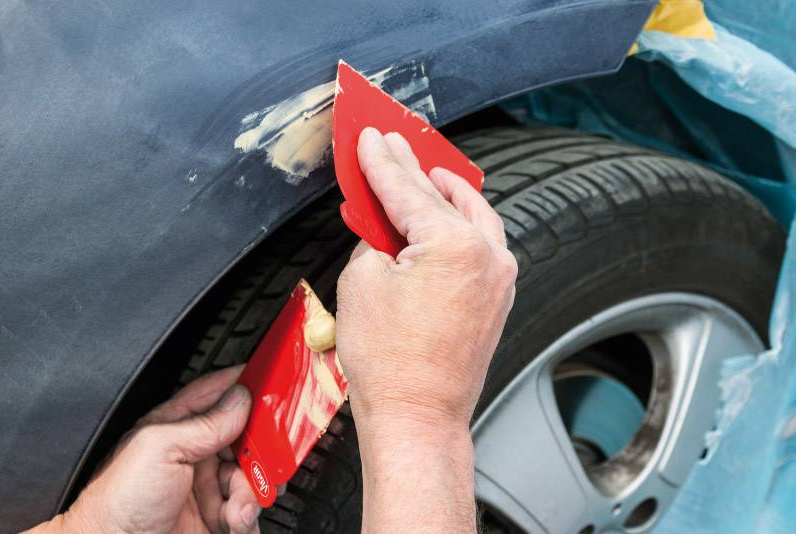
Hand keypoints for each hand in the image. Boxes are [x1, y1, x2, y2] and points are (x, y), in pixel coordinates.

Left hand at [31, 366, 259, 533]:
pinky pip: (247, 509)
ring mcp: (205, 487)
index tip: (268, 382)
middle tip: (263, 456)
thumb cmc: (117, 503)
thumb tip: (240, 398)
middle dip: (256, 448)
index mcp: (175, 428)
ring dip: (250, 491)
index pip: (214, 394)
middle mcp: (193, 454)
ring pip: (249, 475)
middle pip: (242, 437)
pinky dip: (248, 516)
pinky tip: (235, 521)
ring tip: (238, 506)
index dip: (241, 384)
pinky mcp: (215, 518)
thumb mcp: (161, 449)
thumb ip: (205, 423)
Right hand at [336, 127, 516, 531]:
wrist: (417, 416)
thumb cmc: (390, 363)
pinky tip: (443, 218)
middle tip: (390, 144)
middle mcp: (487, 255)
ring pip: (473, 215)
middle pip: (441, 196)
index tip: (369, 137)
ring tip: (423, 174)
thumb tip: (382, 226)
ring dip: (446, 192)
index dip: (380, 160)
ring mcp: (499, 278)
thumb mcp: (361, 281)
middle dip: (411, 169)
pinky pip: (481, 243)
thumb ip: (374, 239)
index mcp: (454, 244)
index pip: (406, 189)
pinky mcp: (497, 298)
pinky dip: (460, 224)